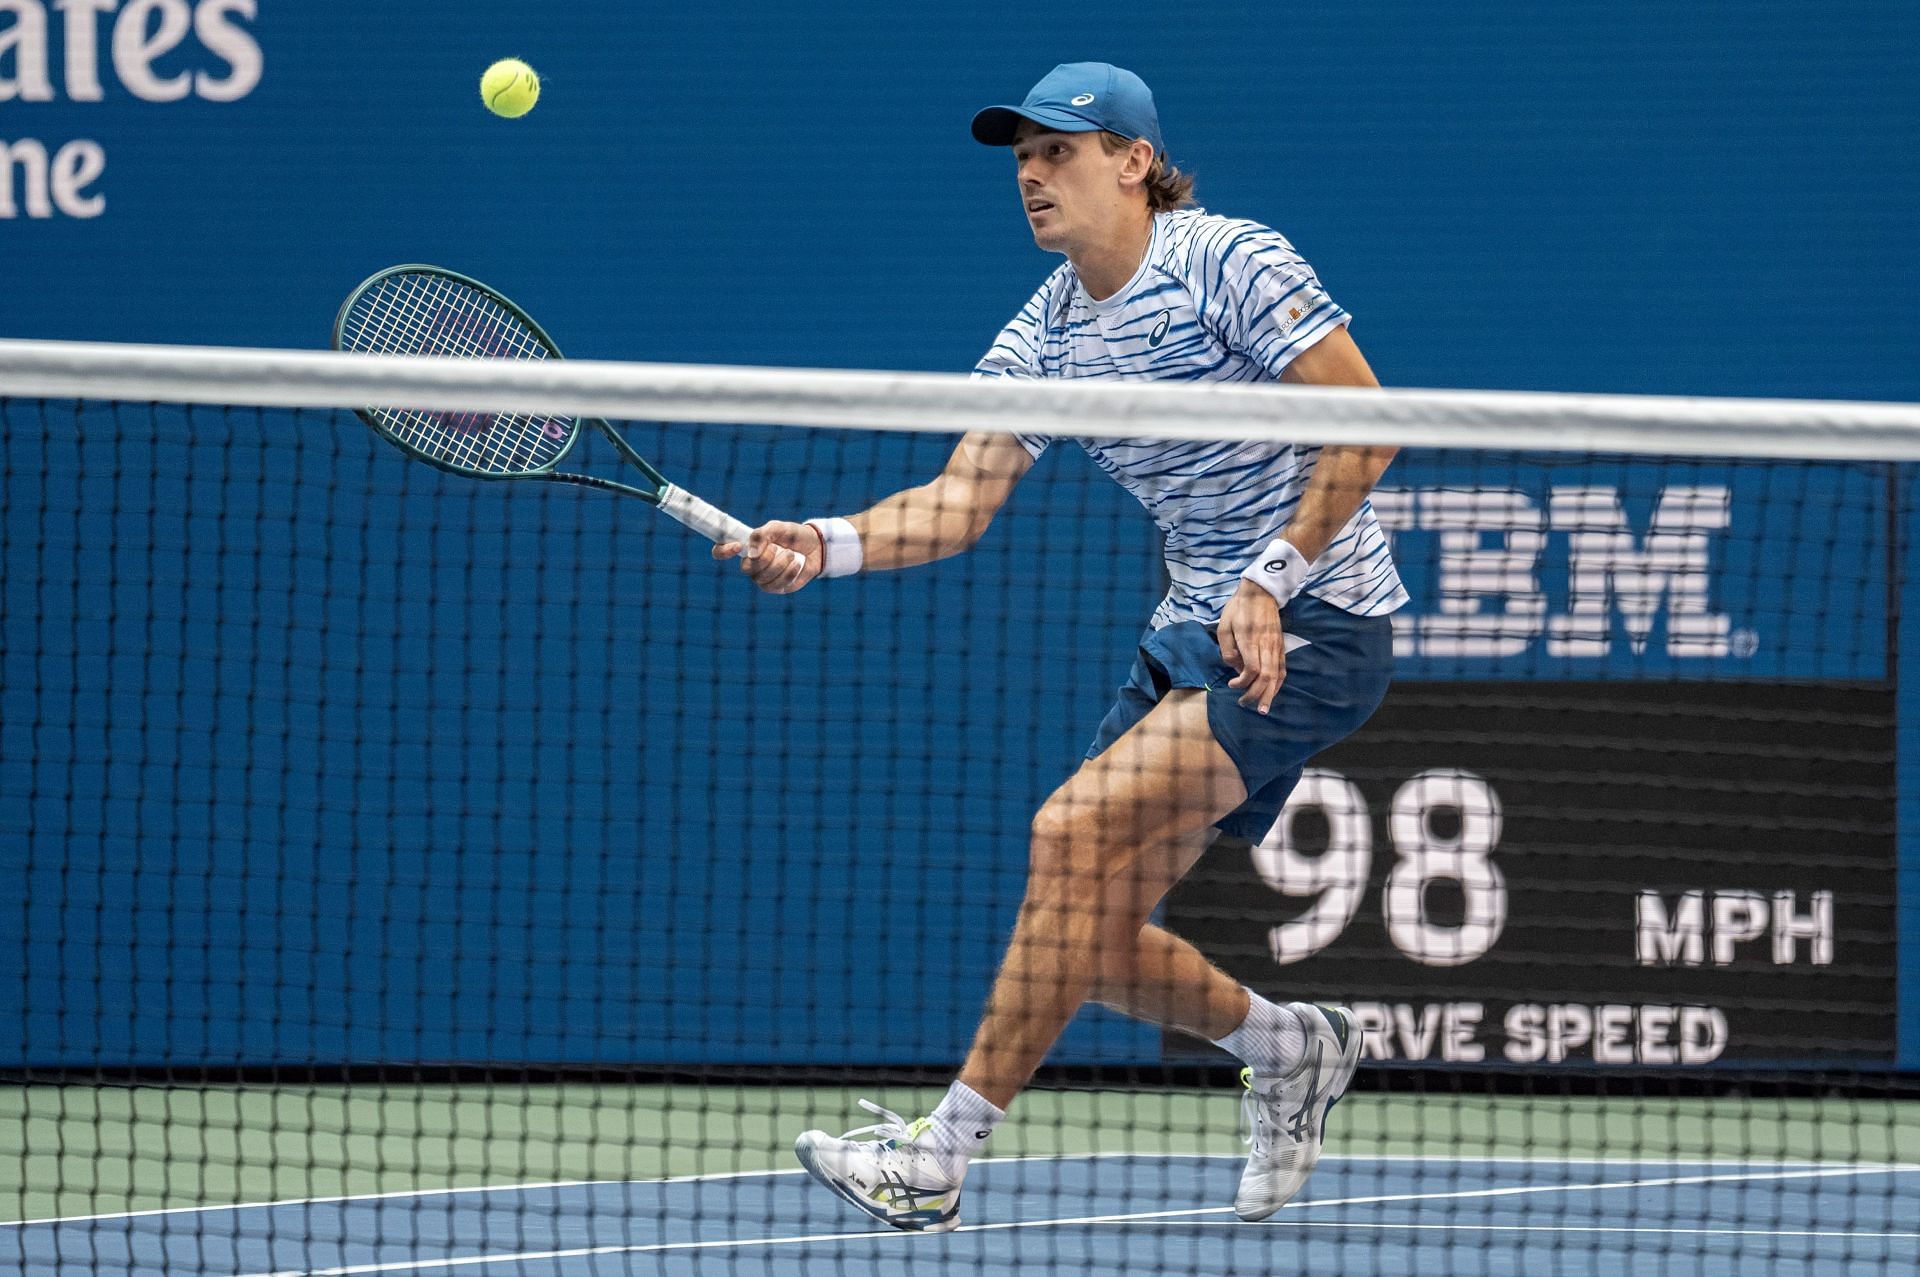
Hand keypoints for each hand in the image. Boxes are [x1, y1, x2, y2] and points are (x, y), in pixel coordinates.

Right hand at [711, 520, 821, 593]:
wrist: (815, 547)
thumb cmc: (793, 535)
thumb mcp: (778, 528)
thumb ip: (762, 534)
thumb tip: (751, 553)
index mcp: (746, 547)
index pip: (721, 551)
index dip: (722, 551)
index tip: (737, 546)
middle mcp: (751, 565)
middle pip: (746, 568)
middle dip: (764, 559)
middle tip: (777, 548)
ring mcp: (762, 578)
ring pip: (762, 578)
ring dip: (779, 565)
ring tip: (791, 554)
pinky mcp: (776, 587)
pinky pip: (776, 585)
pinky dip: (789, 573)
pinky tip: (797, 564)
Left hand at [1217, 579, 1286, 714]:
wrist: (1261, 593)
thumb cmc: (1238, 609)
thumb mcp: (1223, 627)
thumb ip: (1227, 650)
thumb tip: (1235, 669)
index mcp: (1250, 641)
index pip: (1251, 669)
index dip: (1242, 682)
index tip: (1231, 685)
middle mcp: (1266, 646)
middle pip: (1266, 677)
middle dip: (1256, 695)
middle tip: (1244, 704)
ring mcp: (1276, 647)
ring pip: (1277, 676)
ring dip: (1270, 694)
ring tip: (1263, 708)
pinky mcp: (1281, 647)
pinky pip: (1282, 669)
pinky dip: (1278, 684)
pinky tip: (1272, 692)